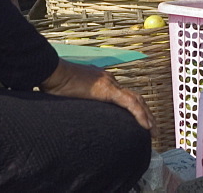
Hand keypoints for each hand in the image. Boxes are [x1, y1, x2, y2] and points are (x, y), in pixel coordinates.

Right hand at [40, 59, 156, 135]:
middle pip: (133, 96)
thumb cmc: (54, 83)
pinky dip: (139, 115)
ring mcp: (108, 82)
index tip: (138, 121)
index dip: (133, 108)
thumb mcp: (68, 96)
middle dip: (145, 113)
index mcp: (100, 81)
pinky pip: (129, 103)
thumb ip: (76, 104)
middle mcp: (108, 79)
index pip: (122, 95)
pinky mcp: (107, 89)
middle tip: (150, 129)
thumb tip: (72, 119)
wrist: (51, 72)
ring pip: (136, 100)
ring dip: (146, 116)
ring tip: (152, 131)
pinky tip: (145, 126)